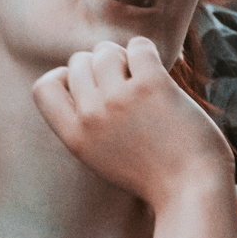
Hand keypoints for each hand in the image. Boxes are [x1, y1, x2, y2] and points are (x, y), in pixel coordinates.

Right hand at [33, 38, 233, 212]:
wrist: (193, 191)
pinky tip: (157, 73)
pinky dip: (147, 53)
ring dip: (124, 58)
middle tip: (125, 85)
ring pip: (106, 51)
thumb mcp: (103, 156)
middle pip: (78, 62)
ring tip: (142, 81)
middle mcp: (91, 116)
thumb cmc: (154, 174)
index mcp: (75, 137)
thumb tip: (84, 69)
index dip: (63, 78)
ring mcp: (120, 99)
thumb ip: (87, 123)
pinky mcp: (151, 86)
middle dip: (100, 65)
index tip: (88, 88)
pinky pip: (138, 46)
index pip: (43, 88)